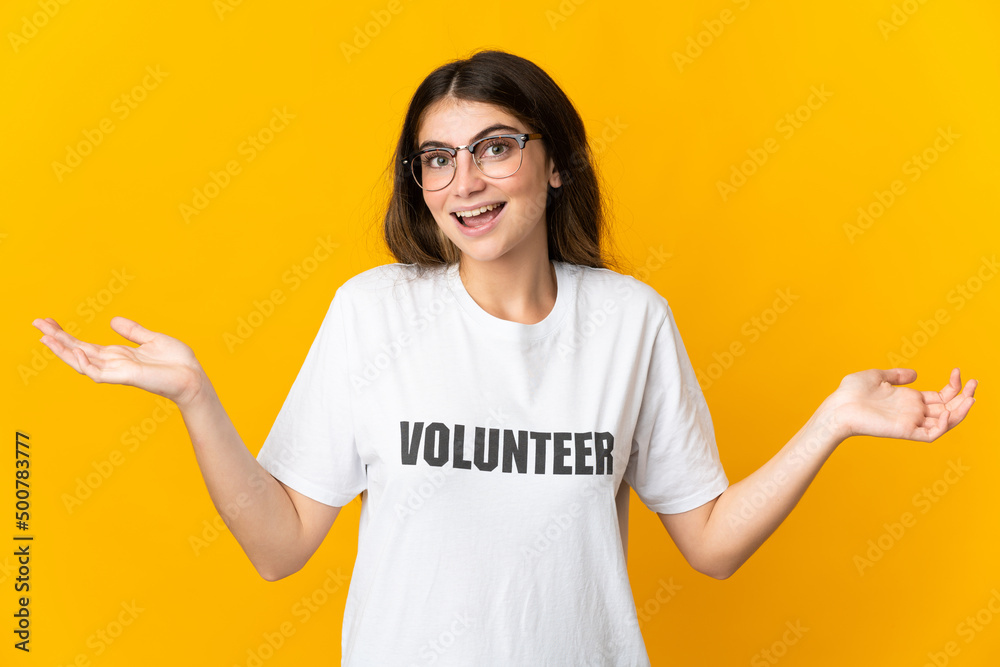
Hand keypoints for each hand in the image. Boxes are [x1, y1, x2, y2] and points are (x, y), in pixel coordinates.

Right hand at [32, 316, 206, 407]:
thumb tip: (112, 321)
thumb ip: (132, 331)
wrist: (192, 376)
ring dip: (63, 350)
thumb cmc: (177, 362)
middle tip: (36, 324)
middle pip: (77, 351)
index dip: (66, 335)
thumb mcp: (152, 339)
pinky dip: (84, 363)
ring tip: (45, 337)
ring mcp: (117, 372)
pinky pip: (98, 372)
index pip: (84, 345)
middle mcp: (113, 364)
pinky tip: (73, 352)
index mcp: (118, 355)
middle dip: (57, 339)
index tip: (49, 322)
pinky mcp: (124, 377)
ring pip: (81, 362)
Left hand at [825, 368, 976, 441]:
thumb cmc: (851, 393)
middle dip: (964, 397)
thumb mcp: (876, 376)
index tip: (958, 371)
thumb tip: (915, 374)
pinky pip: (931, 434)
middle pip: (947, 409)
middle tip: (975, 382)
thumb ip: (896, 376)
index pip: (940, 397)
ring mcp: (910, 422)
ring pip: (944, 423)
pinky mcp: (905, 431)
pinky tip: (949, 412)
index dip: (953, 387)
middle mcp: (913, 412)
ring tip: (972, 396)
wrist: (837, 406)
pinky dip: (944, 426)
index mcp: (908, 400)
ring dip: (961, 411)